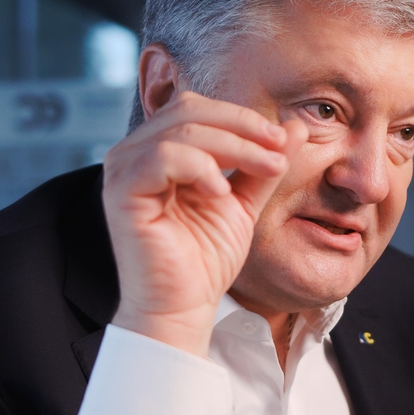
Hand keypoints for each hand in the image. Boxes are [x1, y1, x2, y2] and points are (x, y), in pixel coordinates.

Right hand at [102, 92, 306, 356]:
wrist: (184, 306)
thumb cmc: (206, 259)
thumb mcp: (244, 202)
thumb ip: (262, 165)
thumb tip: (293, 126)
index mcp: (156, 150)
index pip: (196, 109)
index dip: (241, 118)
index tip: (282, 140)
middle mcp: (133, 154)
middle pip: (188, 110)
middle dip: (241, 127)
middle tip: (277, 152)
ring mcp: (123, 171)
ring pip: (180, 130)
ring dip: (233, 146)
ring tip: (264, 170)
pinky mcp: (120, 193)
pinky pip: (161, 158)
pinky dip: (199, 167)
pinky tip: (220, 193)